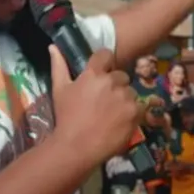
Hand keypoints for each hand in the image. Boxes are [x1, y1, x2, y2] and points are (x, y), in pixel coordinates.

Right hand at [49, 47, 140, 165]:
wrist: (77, 146)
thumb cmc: (66, 117)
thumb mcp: (59, 90)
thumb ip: (59, 66)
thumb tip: (53, 46)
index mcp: (93, 74)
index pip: (106, 55)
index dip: (105, 62)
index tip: (103, 72)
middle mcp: (112, 82)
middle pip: (121, 75)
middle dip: (115, 85)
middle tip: (105, 100)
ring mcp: (125, 97)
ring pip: (131, 91)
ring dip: (125, 99)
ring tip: (113, 114)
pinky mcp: (135, 112)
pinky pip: (139, 107)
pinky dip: (133, 113)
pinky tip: (121, 121)